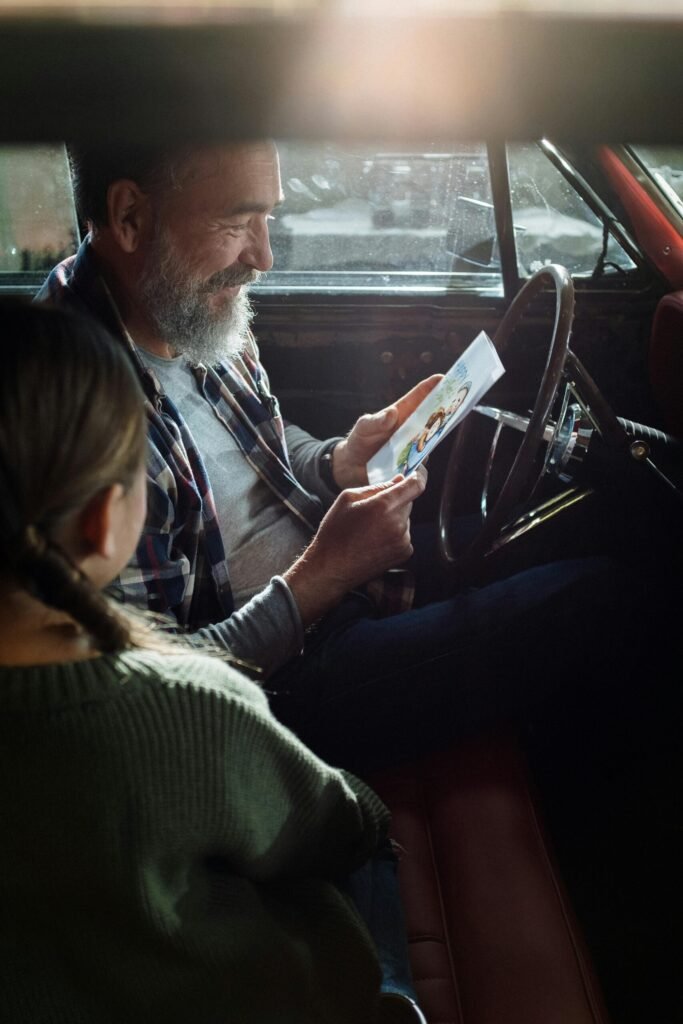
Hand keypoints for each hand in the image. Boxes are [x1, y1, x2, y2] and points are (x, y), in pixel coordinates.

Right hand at [284, 472, 424, 626]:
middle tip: (374, 508)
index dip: (420, 475)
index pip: (416, 485)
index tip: (418, 472)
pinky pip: (404, 533)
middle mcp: (397, 523)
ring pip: (405, 518)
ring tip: (370, 528)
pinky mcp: (404, 552)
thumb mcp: (348, 498)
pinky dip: (395, 532)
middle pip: (408, 501)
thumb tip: (399, 480)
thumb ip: (376, 487)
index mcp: (383, 506)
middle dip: (396, 500)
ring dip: (394, 517)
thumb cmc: (335, 532)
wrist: (332, 567)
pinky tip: (376, 539)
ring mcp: (403, 540)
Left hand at [331, 374, 442, 488]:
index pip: (419, 397)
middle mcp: (411, 429)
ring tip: (428, 442)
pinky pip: (421, 469)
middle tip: (455, 405)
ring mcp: (413, 448)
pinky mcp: (412, 467)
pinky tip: (412, 472)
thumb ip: (374, 422)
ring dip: (432, 442)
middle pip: (433, 417)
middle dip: (446, 410)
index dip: (432, 386)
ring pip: (431, 444)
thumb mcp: (363, 428)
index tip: (443, 377)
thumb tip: (391, 414)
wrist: (352, 466)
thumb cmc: (360, 440)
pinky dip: (418, 470)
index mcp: (401, 414)